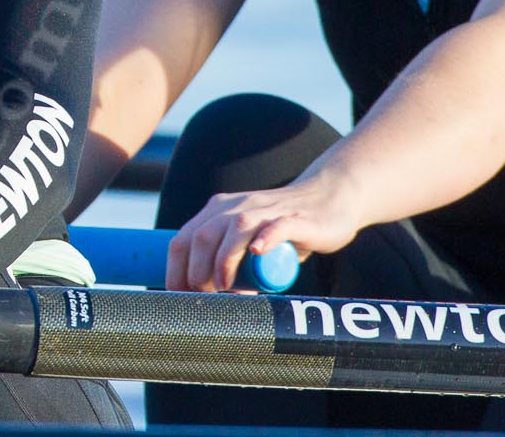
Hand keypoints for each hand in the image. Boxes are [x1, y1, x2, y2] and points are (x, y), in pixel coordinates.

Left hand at [166, 175, 360, 292]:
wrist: (329, 200)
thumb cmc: (285, 229)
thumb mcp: (252, 245)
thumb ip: (237, 268)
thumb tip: (223, 304)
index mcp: (219, 211)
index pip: (185, 238)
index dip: (175, 268)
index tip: (175, 295)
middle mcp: (236, 206)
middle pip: (204, 235)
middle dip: (195, 269)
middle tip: (200, 297)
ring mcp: (265, 210)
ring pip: (235, 230)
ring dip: (223, 260)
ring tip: (222, 287)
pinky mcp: (295, 219)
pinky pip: (276, 226)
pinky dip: (264, 239)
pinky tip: (255, 253)